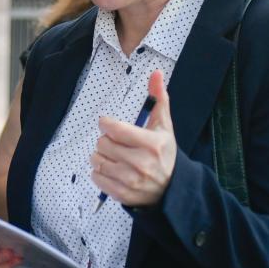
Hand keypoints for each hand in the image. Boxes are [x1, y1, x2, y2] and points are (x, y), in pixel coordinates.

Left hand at [91, 70, 176, 208]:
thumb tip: (156, 73)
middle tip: (115, 143)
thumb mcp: (164, 126)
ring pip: (97, 160)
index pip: (115, 130)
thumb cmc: (165, 153)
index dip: (106, 124)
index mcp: (152, 144)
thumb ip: (159, 99)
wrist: (172, 188)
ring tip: (111, 155)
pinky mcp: (122, 194)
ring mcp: (131, 181)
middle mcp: (141, 163)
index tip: (107, 124)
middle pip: (103, 144)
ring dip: (100, 155)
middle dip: (106, 140)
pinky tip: (111, 169)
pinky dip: (98, 172)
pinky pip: (96, 178)